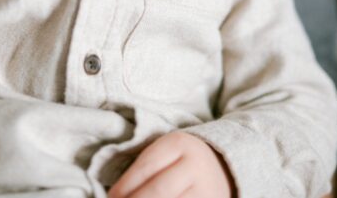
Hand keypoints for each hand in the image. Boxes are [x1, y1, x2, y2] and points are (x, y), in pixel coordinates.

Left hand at [108, 131, 232, 197]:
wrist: (223, 165)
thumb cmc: (180, 160)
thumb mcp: (164, 153)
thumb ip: (142, 170)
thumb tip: (113, 197)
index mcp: (178, 144)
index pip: (145, 169)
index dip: (123, 188)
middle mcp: (195, 166)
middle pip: (158, 192)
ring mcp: (207, 190)